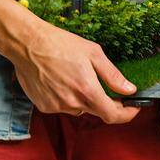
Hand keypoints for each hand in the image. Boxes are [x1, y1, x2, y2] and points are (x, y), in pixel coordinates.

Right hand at [7, 17, 142, 123]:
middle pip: (97, 112)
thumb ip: (113, 75)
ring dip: (84, 98)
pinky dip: (67, 98)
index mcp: (87, 91)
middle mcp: (72, 103)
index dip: (126, 114)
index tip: (132, 108)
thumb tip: (129, 89)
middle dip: (106, 102)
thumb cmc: (58, 44)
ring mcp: (56, 106)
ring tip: (75, 76)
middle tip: (105, 87)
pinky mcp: (44, 106)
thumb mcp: (93, 54)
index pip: (113, 115)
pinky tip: (61, 80)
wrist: (27, 44)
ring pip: (79, 109)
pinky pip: (63, 106)